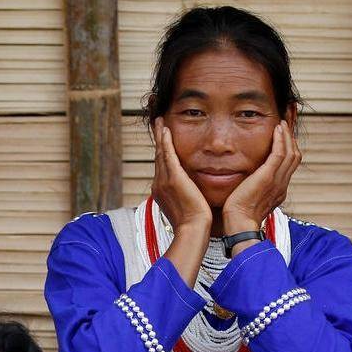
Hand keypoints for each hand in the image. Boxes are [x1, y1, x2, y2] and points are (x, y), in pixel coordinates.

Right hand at [151, 118, 211, 234]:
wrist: (193, 230)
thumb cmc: (194, 224)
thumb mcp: (186, 208)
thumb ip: (187, 197)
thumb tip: (191, 195)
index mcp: (161, 191)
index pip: (161, 167)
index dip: (161, 152)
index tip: (162, 141)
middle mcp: (159, 183)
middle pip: (158, 156)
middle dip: (157, 140)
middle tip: (157, 124)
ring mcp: (164, 180)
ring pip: (160, 153)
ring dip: (160, 136)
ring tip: (159, 122)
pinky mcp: (173, 178)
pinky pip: (167, 155)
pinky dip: (166, 141)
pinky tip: (166, 130)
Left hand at [221, 120, 300, 233]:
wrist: (239, 224)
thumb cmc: (238, 216)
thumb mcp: (249, 199)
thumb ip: (252, 189)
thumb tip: (246, 182)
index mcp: (279, 190)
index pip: (290, 165)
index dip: (289, 149)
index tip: (285, 136)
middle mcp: (282, 184)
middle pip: (295, 156)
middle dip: (292, 138)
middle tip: (287, 123)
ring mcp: (277, 181)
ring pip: (291, 153)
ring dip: (287, 136)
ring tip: (282, 123)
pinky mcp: (268, 177)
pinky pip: (280, 154)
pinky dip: (280, 140)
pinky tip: (277, 129)